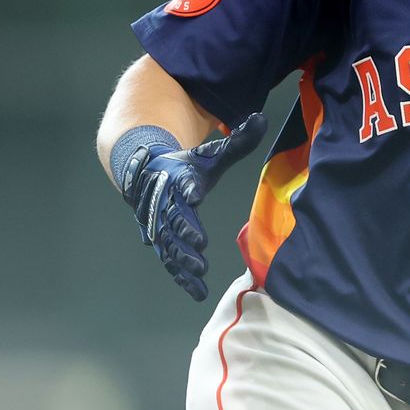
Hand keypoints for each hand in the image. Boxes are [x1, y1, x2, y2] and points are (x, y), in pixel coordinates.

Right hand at [117, 114, 267, 300]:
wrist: (148, 176)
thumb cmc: (187, 166)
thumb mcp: (211, 154)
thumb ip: (237, 141)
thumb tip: (260, 119)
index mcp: (178, 177)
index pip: (182, 181)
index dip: (188, 186)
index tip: (195, 192)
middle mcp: (165, 202)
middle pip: (172, 217)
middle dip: (184, 231)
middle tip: (199, 244)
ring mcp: (160, 224)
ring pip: (168, 243)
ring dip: (182, 258)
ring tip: (199, 271)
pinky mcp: (162, 241)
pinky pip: (170, 261)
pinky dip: (181, 276)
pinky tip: (197, 290)